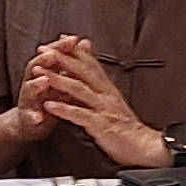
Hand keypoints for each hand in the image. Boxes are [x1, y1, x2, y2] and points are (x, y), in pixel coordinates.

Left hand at [24, 37, 162, 169]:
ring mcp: (103, 108)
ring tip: (41, 72)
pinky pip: (79, 115)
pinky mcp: (100, 125)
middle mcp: (106, 95)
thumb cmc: (128, 128)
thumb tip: (96, 76)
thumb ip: (103, 87)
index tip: (61, 39)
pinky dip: (63, 109)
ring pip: (78, 89)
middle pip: (83, 71)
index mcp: (108, 89)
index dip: (75, 51)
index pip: (91, 64)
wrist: (145, 147)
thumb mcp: (115, 102)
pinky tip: (49, 105)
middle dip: (62, 58)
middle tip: (44, 49)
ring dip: (58, 79)